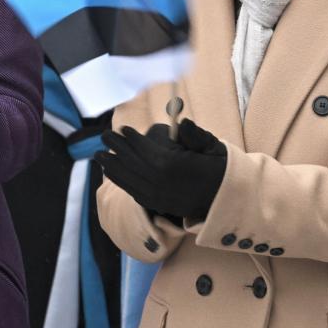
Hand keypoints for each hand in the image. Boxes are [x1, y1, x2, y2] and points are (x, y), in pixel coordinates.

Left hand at [97, 119, 227, 220]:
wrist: (228, 199)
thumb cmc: (220, 168)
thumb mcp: (213, 147)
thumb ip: (196, 135)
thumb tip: (183, 122)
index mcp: (172, 165)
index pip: (145, 149)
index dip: (131, 139)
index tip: (122, 129)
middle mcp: (160, 182)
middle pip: (132, 163)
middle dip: (117, 149)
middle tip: (104, 136)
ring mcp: (158, 196)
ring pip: (129, 180)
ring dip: (113, 167)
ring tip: (100, 157)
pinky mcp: (158, 205)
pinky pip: (134, 192)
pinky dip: (122, 183)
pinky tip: (114, 175)